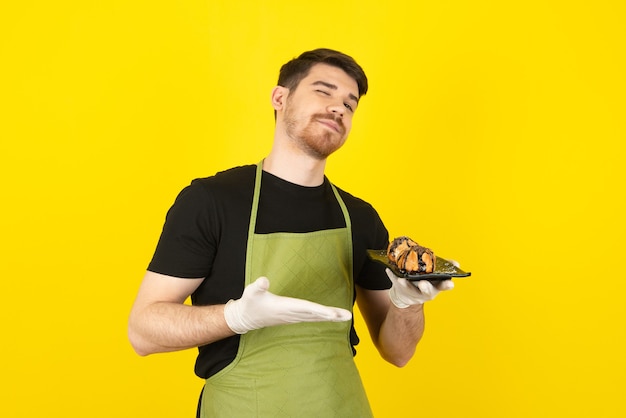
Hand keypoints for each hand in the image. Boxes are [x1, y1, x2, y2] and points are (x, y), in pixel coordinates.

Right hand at [223, 277, 351, 333]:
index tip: (333, 314)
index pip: (306, 309)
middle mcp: (292, 314)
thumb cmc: (250, 303)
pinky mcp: (293, 317)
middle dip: (332, 315)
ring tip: (346, 316)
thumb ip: (257, 286)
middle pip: (316, 315)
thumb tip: (263, 281)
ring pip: (316, 317)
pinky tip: (332, 317)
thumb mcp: (251, 292)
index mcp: (285, 307)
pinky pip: (312, 318)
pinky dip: (323, 317)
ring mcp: (294, 317)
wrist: (246, 318)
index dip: (320, 310)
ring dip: (331, 317)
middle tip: (348, 316)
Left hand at [386, 268, 453, 307]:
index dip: (447, 285)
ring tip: (402, 280)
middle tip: (423, 283)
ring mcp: (413, 293)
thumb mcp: (435, 276)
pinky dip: (393, 277)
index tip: (450, 283)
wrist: (408, 295)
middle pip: (427, 291)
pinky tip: (389, 269)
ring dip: (406, 285)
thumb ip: (445, 268)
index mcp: (436, 287)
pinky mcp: (401, 290)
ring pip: (410, 290)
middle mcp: (425, 292)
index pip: (443, 286)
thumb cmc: (425, 280)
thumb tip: (455, 263)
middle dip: (425, 288)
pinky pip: (396, 283)